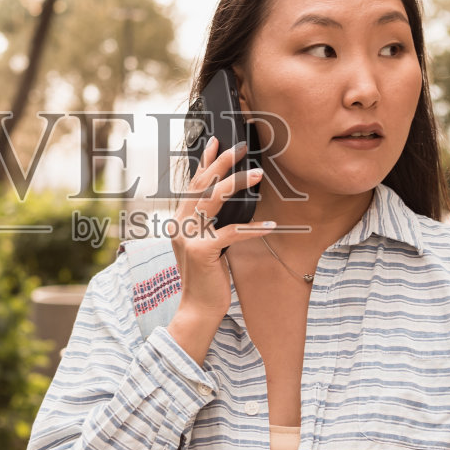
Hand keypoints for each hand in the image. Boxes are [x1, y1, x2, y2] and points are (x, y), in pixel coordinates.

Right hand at [166, 136, 273, 363]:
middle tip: (240, 147)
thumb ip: (210, 222)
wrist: (197, 308)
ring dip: (237, 184)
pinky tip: (270, 224)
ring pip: (213, 199)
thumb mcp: (205, 243)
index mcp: (179, 219)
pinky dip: (253, 228)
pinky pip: (232, 233)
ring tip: (258, 173)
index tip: (216, 141)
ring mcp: (188, 237)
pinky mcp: (202, 251)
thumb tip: (228, 198)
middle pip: (202, 184)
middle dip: (222, 162)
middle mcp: (180, 224)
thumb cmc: (206, 276)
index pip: (193, 183)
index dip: (205, 161)